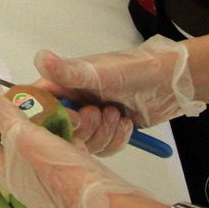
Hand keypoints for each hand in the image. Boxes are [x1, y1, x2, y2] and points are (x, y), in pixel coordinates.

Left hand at [0, 95, 154, 207]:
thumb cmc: (63, 178)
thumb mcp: (27, 140)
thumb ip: (6, 119)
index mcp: (5, 170)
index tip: (6, 106)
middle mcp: (23, 176)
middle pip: (15, 138)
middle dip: (29, 116)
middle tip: (44, 104)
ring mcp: (48, 178)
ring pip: (44, 141)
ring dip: (55, 124)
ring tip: (70, 117)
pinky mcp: (72, 178)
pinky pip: (67, 151)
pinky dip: (73, 138)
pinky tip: (83, 134)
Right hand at [33, 35, 204, 132]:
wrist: (169, 83)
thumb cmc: (132, 71)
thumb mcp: (98, 73)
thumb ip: (67, 71)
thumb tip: (39, 57)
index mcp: (64, 84)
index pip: (40, 104)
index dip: (49, 118)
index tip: (70, 119)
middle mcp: (74, 102)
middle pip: (62, 131)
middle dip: (84, 128)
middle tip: (100, 113)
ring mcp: (92, 119)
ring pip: (84, 143)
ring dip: (103, 134)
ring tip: (118, 115)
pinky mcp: (109, 132)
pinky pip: (104, 149)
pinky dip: (117, 140)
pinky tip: (127, 124)